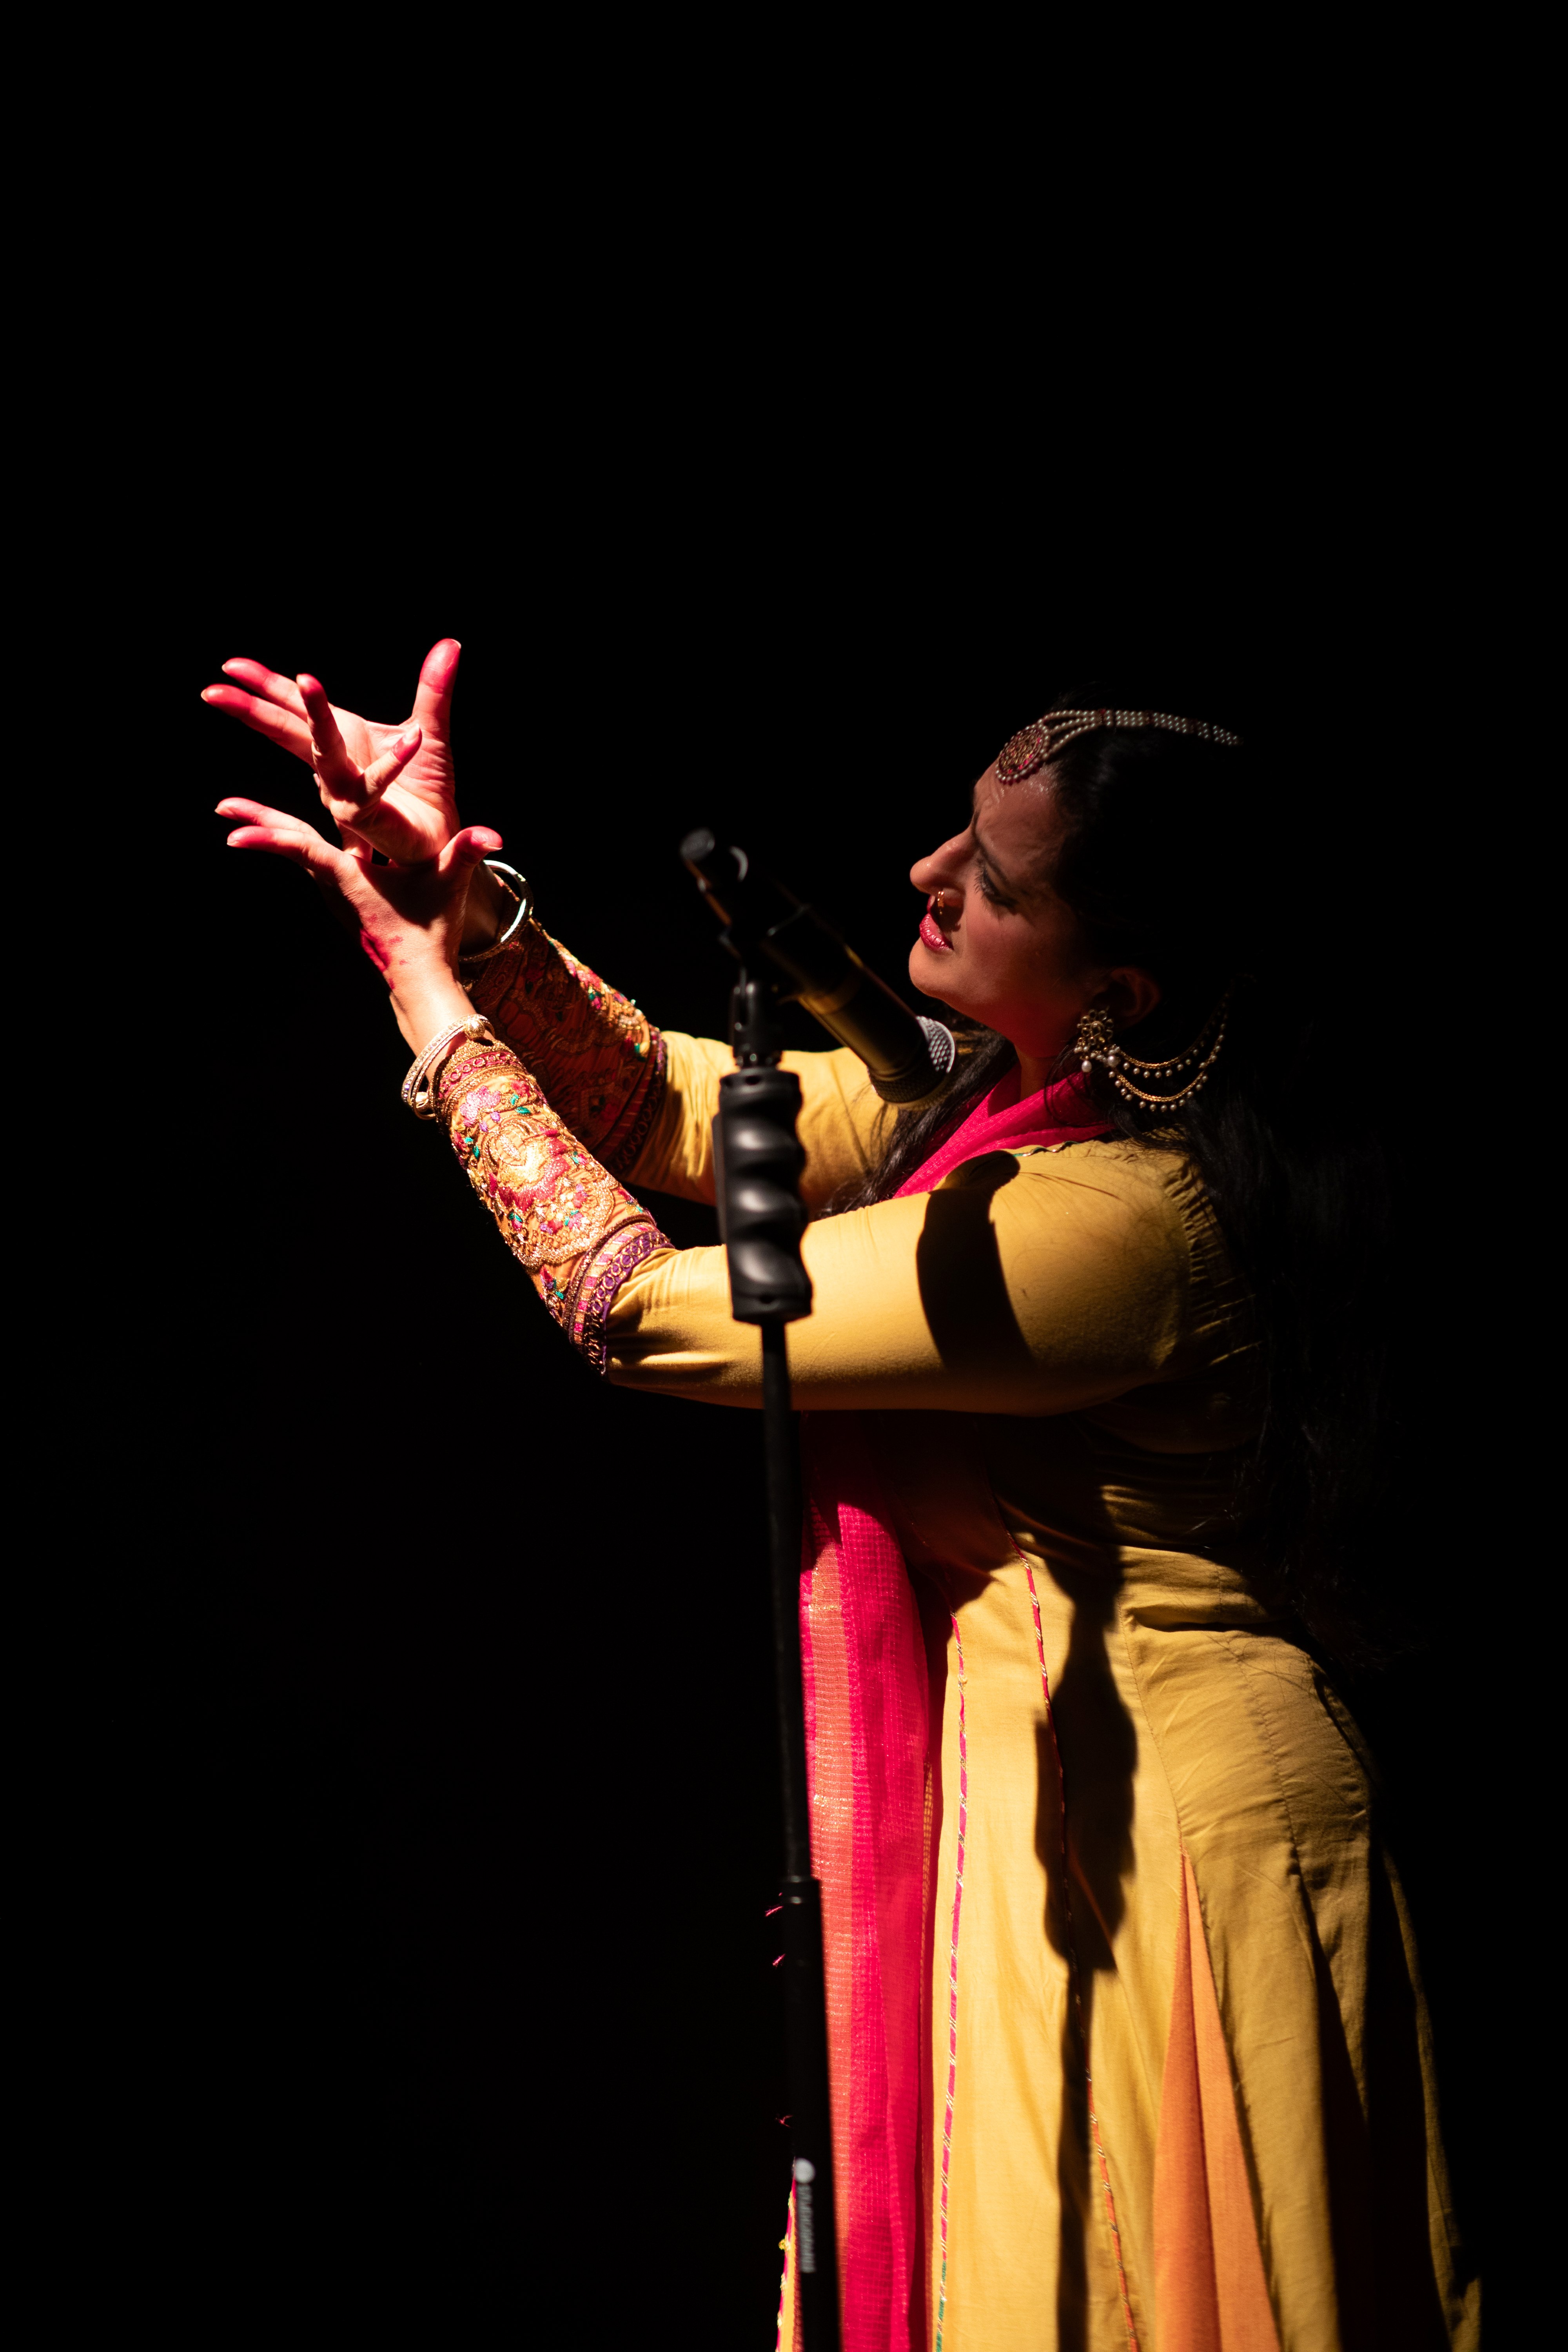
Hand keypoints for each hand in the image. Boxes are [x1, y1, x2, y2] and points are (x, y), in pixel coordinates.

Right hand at [202, 639, 463, 866]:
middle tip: (214, 690)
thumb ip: (433, 688)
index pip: (293, 707)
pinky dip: (394, 760)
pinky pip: (374, 784)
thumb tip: (449, 644)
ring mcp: (344, 790)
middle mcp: (335, 764)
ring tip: (305, 679)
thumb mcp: (430, 728)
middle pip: (286, 729)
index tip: (231, 666)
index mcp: (342, 738)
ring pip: (323, 751)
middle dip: (251, 708)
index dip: (264, 685)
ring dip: (317, 716)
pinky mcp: (367, 813)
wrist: (440, 836)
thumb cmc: (427, 788)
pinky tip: (412, 736)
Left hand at [217, 792, 503, 1051]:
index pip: (304, 851)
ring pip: (297, 853)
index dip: (270, 837)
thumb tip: (496, 834)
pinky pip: (313, 862)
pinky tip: (285, 830)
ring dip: (270, 830)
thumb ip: (469, 852)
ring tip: (238, 813)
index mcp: (351, 879)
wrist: (419, 980)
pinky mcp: (343, 898)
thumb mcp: (449, 886)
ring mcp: (336, 893)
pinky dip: (293, 842)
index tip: (233, 831)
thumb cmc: (430, 934)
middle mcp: (334, 885)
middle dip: (257, 824)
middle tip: (223, 807)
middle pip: (289, 846)